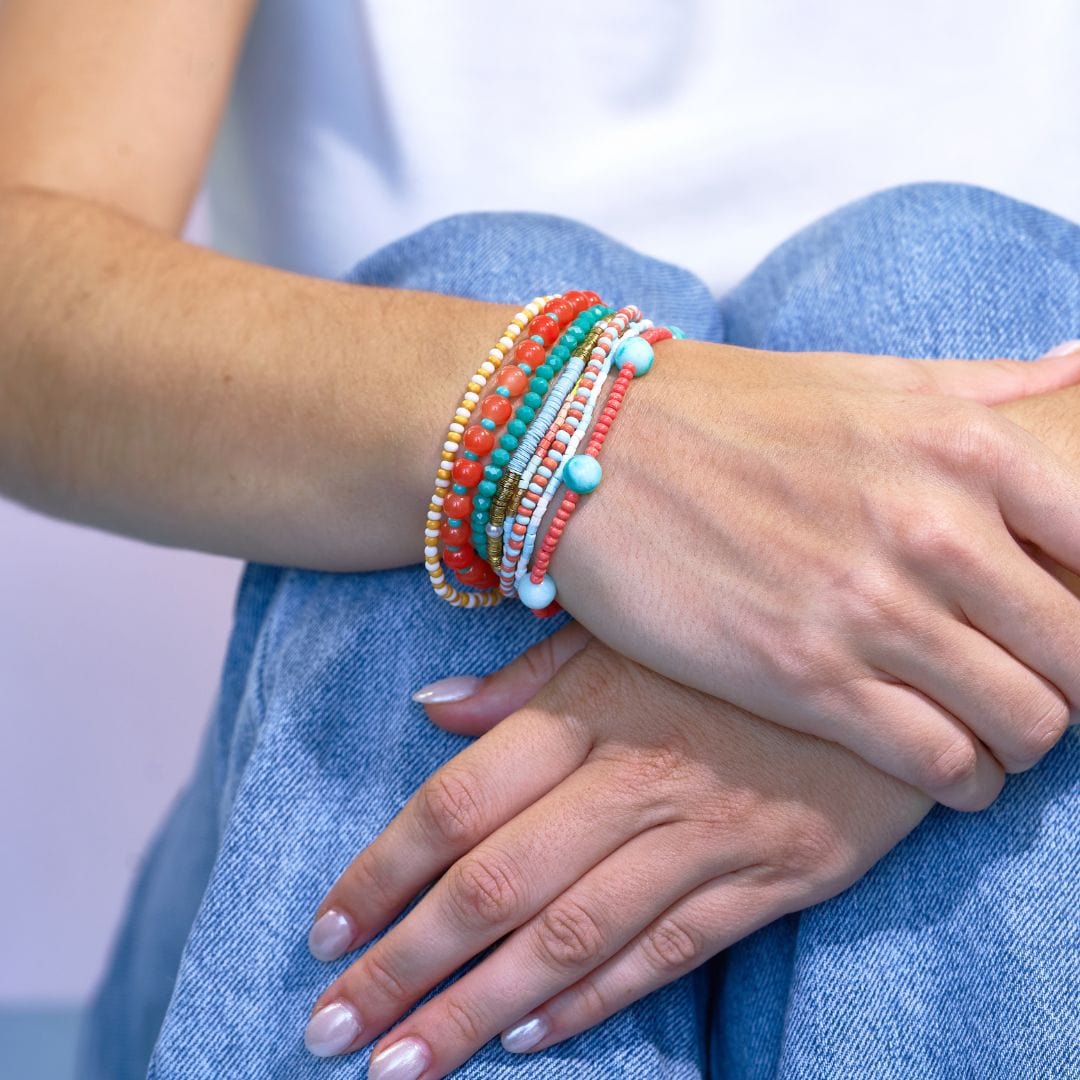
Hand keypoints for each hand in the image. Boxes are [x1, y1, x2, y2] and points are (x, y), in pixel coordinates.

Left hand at [302, 628, 930, 1076]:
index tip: (325, 930)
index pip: (460, 801)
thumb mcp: (630, 631)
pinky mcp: (771, 876)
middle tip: (328, 1026)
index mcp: (590, 708)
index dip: (384, 869)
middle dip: (404, 962)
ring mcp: (705, 831)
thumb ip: (529, 676)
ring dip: (476, 1006)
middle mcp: (635, 776)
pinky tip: (527, 1038)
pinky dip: (593, 998)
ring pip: (568, 933)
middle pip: (495, 882)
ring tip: (399, 1063)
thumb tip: (430, 709)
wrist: (894, 657)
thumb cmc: (737, 641)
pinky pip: (667, 948)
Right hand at [546, 341, 1079, 809]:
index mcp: (965, 444)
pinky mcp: (804, 678)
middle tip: (1031, 685)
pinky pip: (938, 761)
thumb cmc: (730, 412)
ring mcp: (868, 608)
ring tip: (986, 730)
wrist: (592, 449)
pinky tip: (942, 765)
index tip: (1065, 623)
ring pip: (1026, 723)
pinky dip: (960, 779)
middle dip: (1071, 685)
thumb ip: (988, 387)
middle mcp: (935, 527)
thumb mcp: (868, 378)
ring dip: (1019, 740)